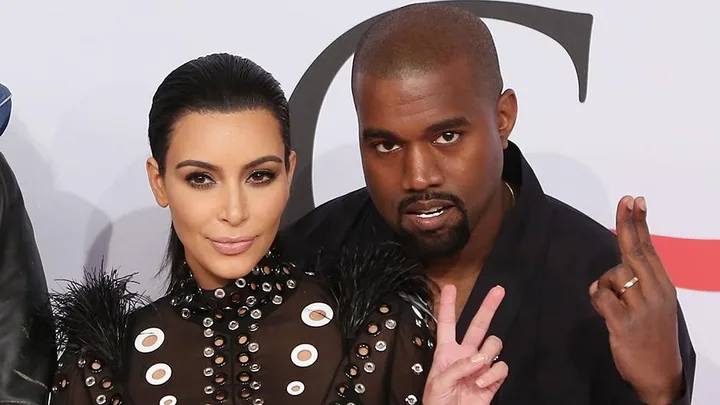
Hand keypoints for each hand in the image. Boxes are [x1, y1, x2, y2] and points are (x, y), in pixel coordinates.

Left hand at [423, 284, 507, 404]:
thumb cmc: (438, 403)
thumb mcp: (438, 382)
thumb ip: (457, 367)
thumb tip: (478, 359)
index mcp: (446, 352)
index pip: (447, 324)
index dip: (448, 305)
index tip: (450, 287)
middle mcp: (465, 355)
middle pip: (478, 325)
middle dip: (488, 307)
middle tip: (498, 291)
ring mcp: (480, 367)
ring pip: (493, 345)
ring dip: (487, 355)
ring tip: (476, 371)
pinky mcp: (493, 380)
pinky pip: (501, 367)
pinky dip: (493, 375)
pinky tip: (481, 384)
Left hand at [590, 196, 682, 403]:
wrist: (660, 374)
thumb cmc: (652, 336)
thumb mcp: (655, 305)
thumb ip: (640, 282)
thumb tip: (619, 264)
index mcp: (663, 287)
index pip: (649, 249)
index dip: (640, 224)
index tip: (635, 201)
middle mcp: (656, 293)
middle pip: (635, 251)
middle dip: (628, 224)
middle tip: (625, 201)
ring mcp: (641, 308)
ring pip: (612, 276)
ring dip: (606, 287)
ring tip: (616, 308)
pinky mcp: (624, 323)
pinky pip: (601, 296)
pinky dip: (597, 300)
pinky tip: (606, 313)